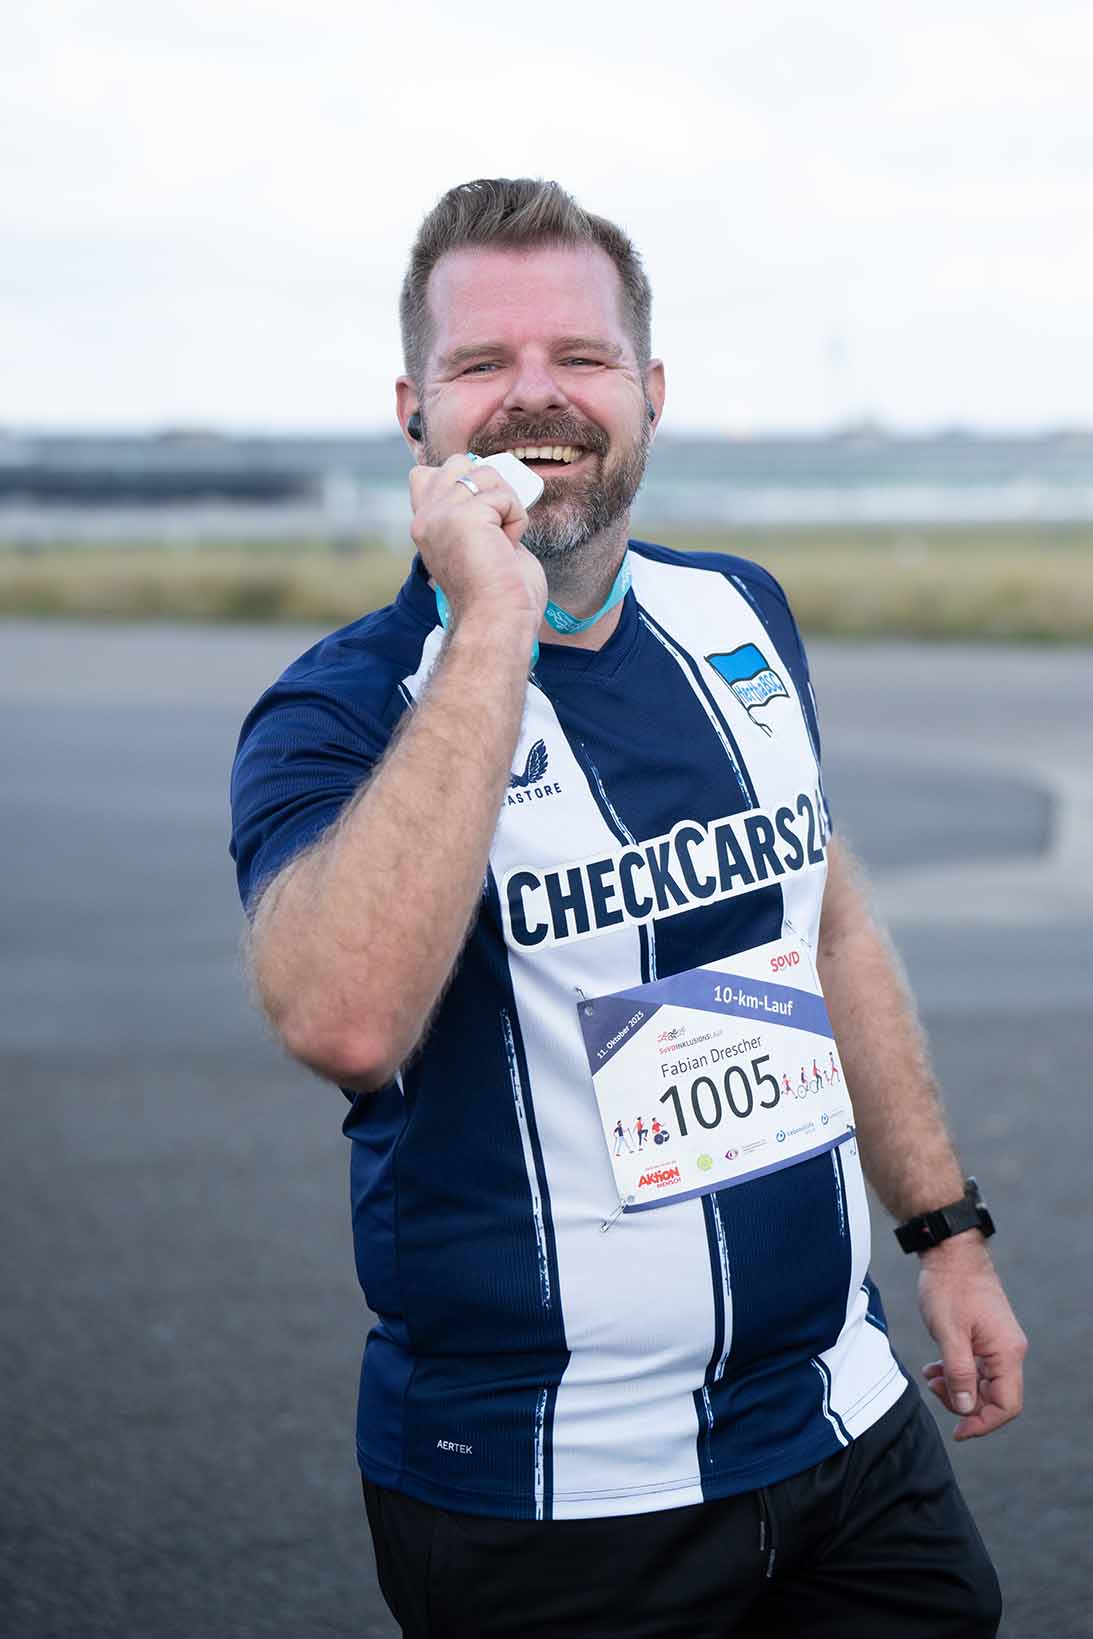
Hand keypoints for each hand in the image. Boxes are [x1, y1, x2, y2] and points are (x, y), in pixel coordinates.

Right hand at [409, 454, 546, 637]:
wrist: (498, 619)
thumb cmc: (498, 592)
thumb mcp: (474, 542)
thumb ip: (470, 512)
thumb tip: (486, 480)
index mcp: (423, 526)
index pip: (425, 474)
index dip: (461, 483)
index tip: (480, 520)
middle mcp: (425, 518)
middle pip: (459, 463)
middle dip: (488, 487)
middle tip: (495, 528)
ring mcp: (441, 515)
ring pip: (487, 474)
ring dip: (508, 506)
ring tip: (503, 541)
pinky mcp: (464, 516)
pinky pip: (506, 497)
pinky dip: (517, 520)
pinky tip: (508, 547)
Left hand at [917, 1234, 1027, 1439]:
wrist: (951, 1253)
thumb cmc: (949, 1288)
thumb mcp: (948, 1334)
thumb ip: (958, 1374)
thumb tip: (966, 1408)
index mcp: (1006, 1353)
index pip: (1006, 1405)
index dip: (982, 1423)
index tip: (958, 1432)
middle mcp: (1009, 1350)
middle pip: (995, 1397)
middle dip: (964, 1402)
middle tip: (934, 1389)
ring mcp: (999, 1343)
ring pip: (984, 1382)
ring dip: (957, 1387)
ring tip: (930, 1377)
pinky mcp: (987, 1336)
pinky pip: (977, 1366)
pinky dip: (957, 1372)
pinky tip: (936, 1368)